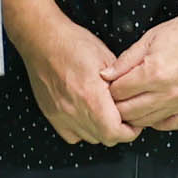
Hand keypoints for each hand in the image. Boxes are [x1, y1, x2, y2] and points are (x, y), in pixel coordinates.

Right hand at [13, 14, 138, 148]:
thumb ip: (121, 84)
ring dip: (100, 130)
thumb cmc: (72, 44)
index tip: (134, 123)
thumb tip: (131, 98)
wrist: (43, 39)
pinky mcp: (51, 114)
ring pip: (90, 138)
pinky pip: (71, 135)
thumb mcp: (107, 58)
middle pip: (105, 138)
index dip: (130, 131)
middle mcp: (75, 110)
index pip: (116, 133)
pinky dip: (82, 130)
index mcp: (92, 97)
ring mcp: (61, 115)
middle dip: (118, 130)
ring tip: (104, 113)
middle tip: (122, 117)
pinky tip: (85, 116)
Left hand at [104, 0, 177, 133]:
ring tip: (130, 102)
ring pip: (145, 122)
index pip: (118, 92)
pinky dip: (155, 121)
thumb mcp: (151, 37)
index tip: (110, 82)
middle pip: (127, 111)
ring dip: (133, 115)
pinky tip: (151, 109)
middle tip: (116, 95)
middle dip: (116, 104)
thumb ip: (126, 59)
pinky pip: (167, 125)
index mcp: (153, 73)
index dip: (109, 87)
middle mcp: (167, 93)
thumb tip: (106, 75)